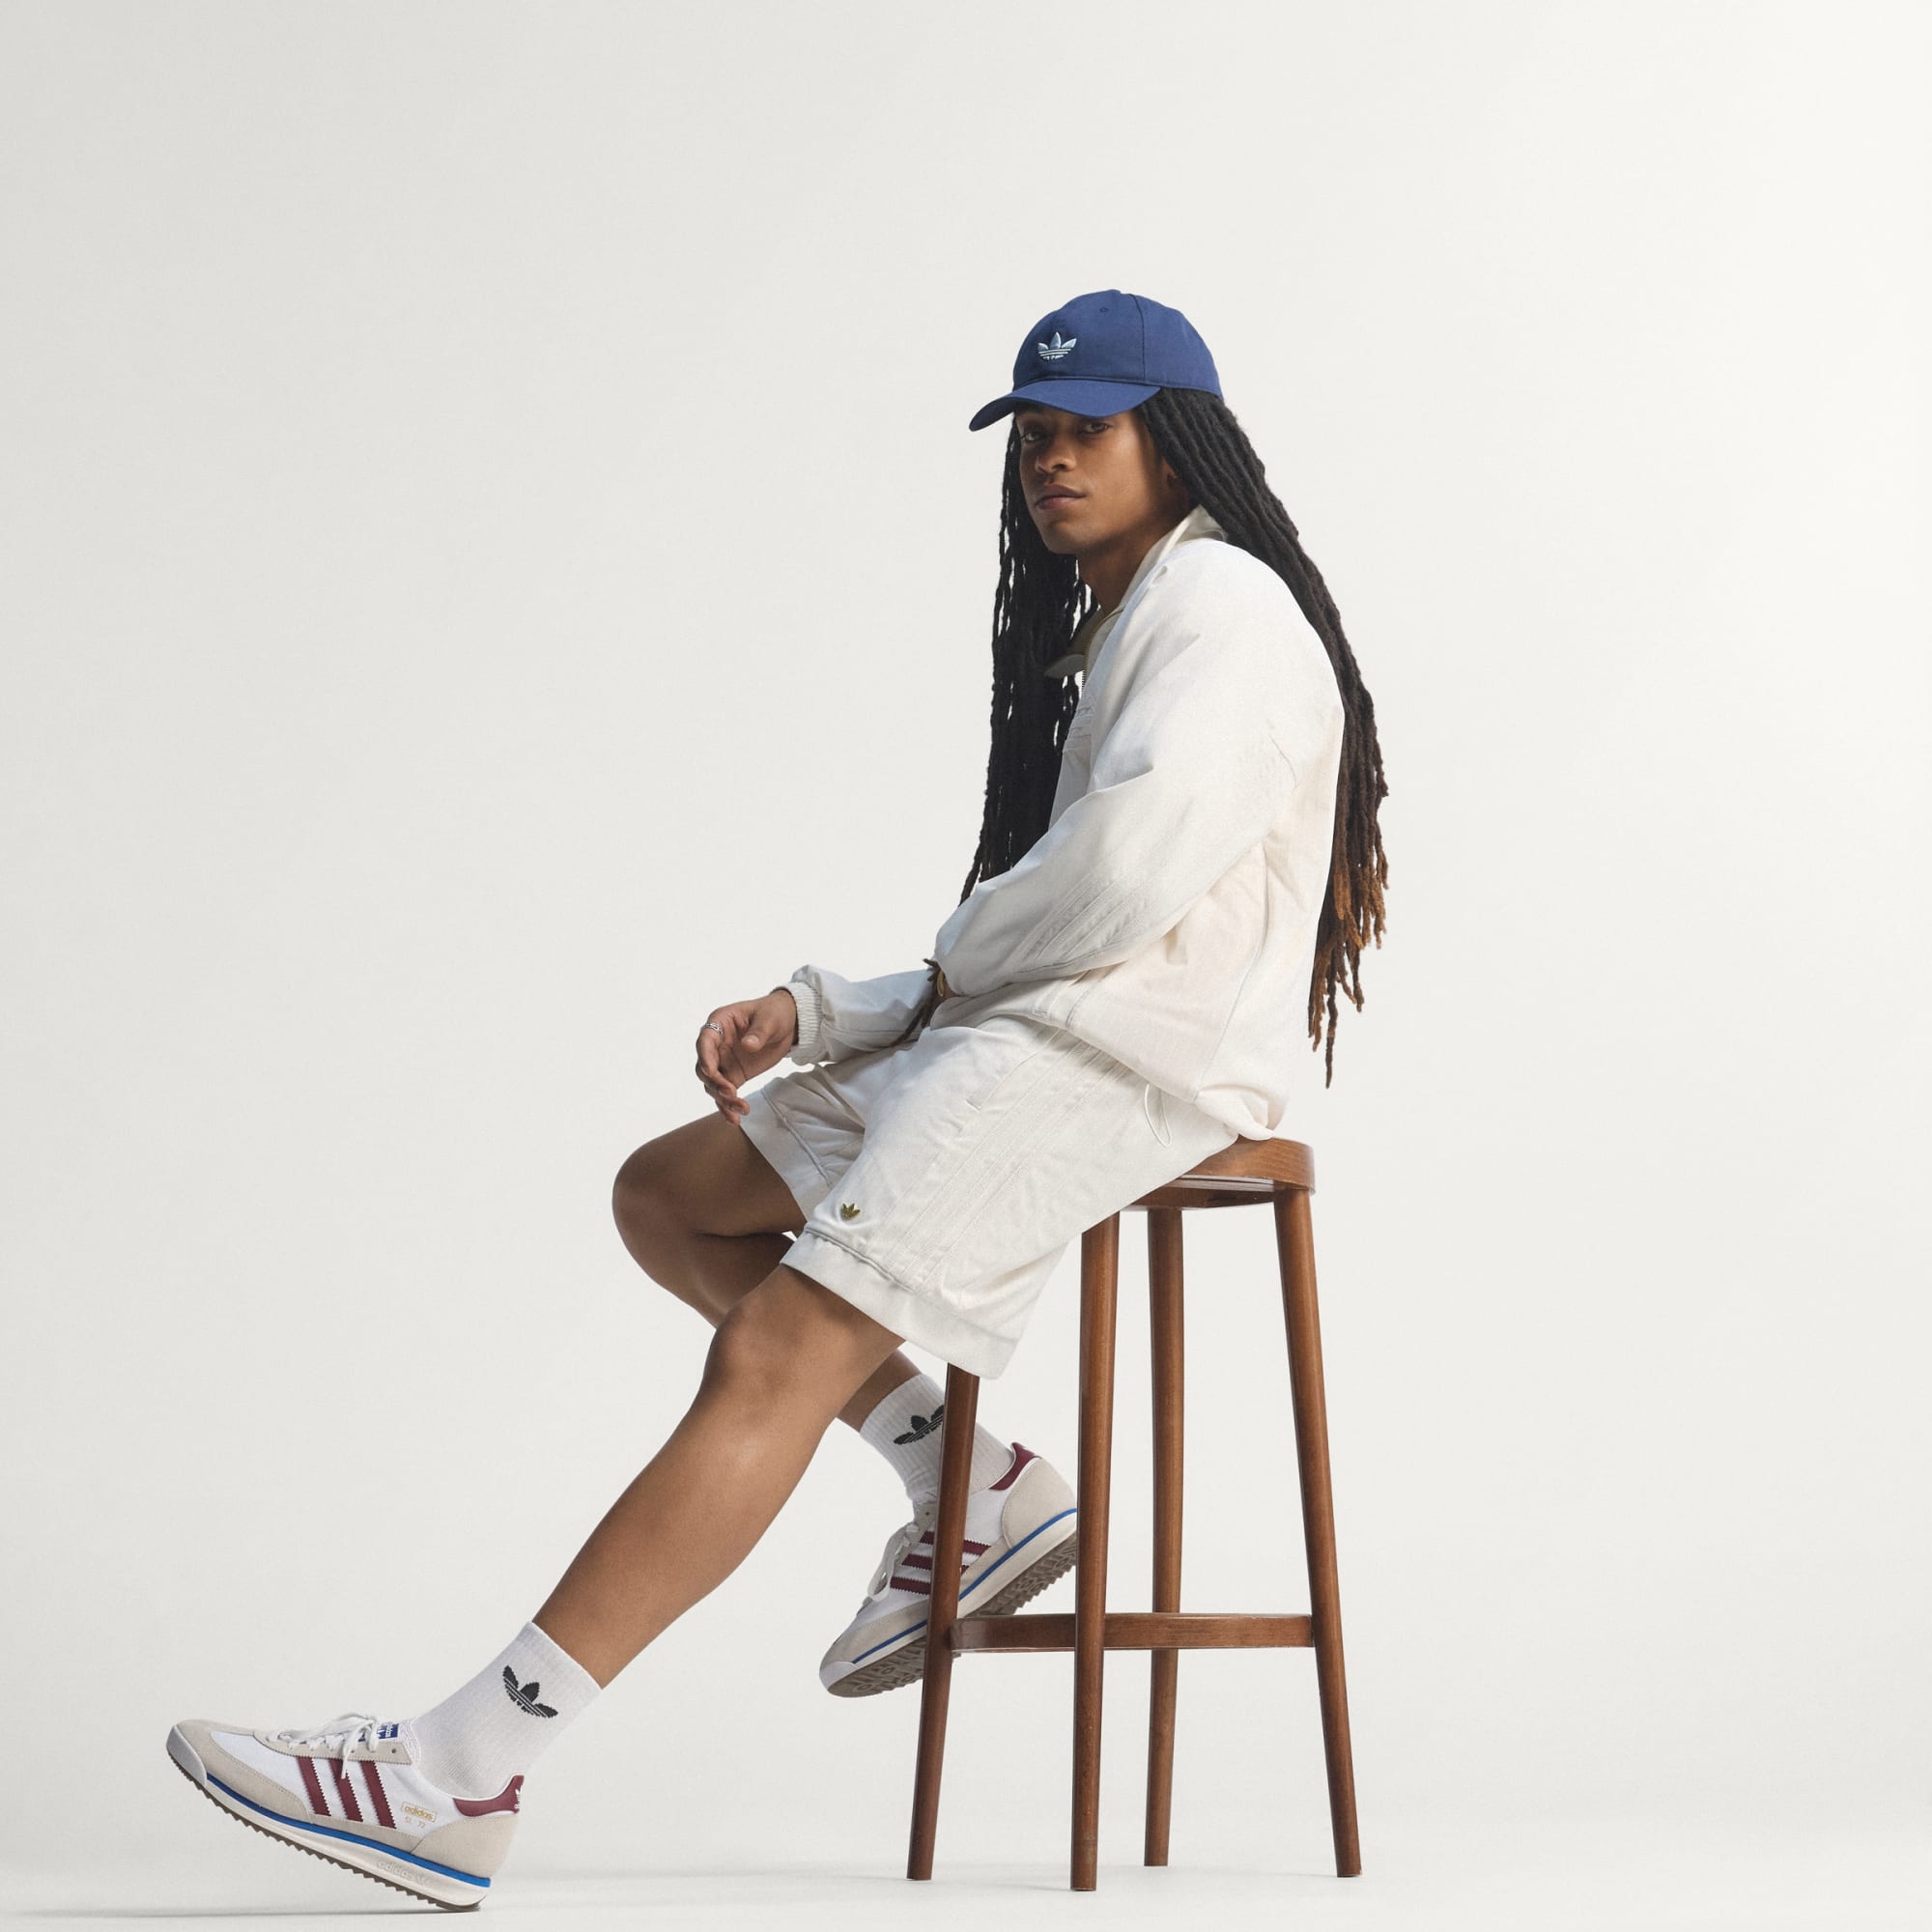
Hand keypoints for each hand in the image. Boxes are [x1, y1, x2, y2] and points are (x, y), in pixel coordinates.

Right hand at [695, 987, 797, 1124]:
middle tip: (730, 1092)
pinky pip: (725, 1093)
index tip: (710, 1071)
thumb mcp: (770, 1019)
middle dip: (714, 1082)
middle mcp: (716, 1044)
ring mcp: (723, 1062)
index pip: (705, 1040)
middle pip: (704, 1067)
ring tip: (741, 1109)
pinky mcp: (733, 1075)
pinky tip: (735, 1119)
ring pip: (712, 1084)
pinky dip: (728, 1106)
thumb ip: (759, 1032)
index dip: (705, 1056)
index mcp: (719, 1023)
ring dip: (722, 1098)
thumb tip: (748, 1045)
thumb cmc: (775, 1013)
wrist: (788, 1023)